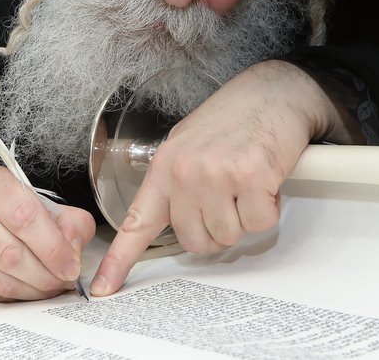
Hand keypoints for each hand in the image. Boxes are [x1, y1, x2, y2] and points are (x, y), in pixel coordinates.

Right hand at [0, 164, 94, 303]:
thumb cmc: (14, 211)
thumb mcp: (47, 205)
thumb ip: (70, 225)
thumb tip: (72, 256)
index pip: (25, 218)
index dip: (53, 248)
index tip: (71, 267)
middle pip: (10, 254)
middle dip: (45, 276)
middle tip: (63, 281)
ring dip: (32, 290)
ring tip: (48, 286)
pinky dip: (13, 298)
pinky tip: (24, 288)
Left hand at [90, 60, 338, 296]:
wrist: (274, 90)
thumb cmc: (235, 117)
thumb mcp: (190, 144)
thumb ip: (178, 182)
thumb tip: (182, 220)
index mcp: (164, 166)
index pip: (136, 222)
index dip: (118, 260)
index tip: (104, 288)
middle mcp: (185, 171)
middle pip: (195, 240)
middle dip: (218, 227)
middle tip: (230, 197)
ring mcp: (216, 174)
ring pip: (229, 234)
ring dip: (245, 216)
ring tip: (248, 181)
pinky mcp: (251, 176)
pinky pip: (259, 221)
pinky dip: (269, 207)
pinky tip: (266, 179)